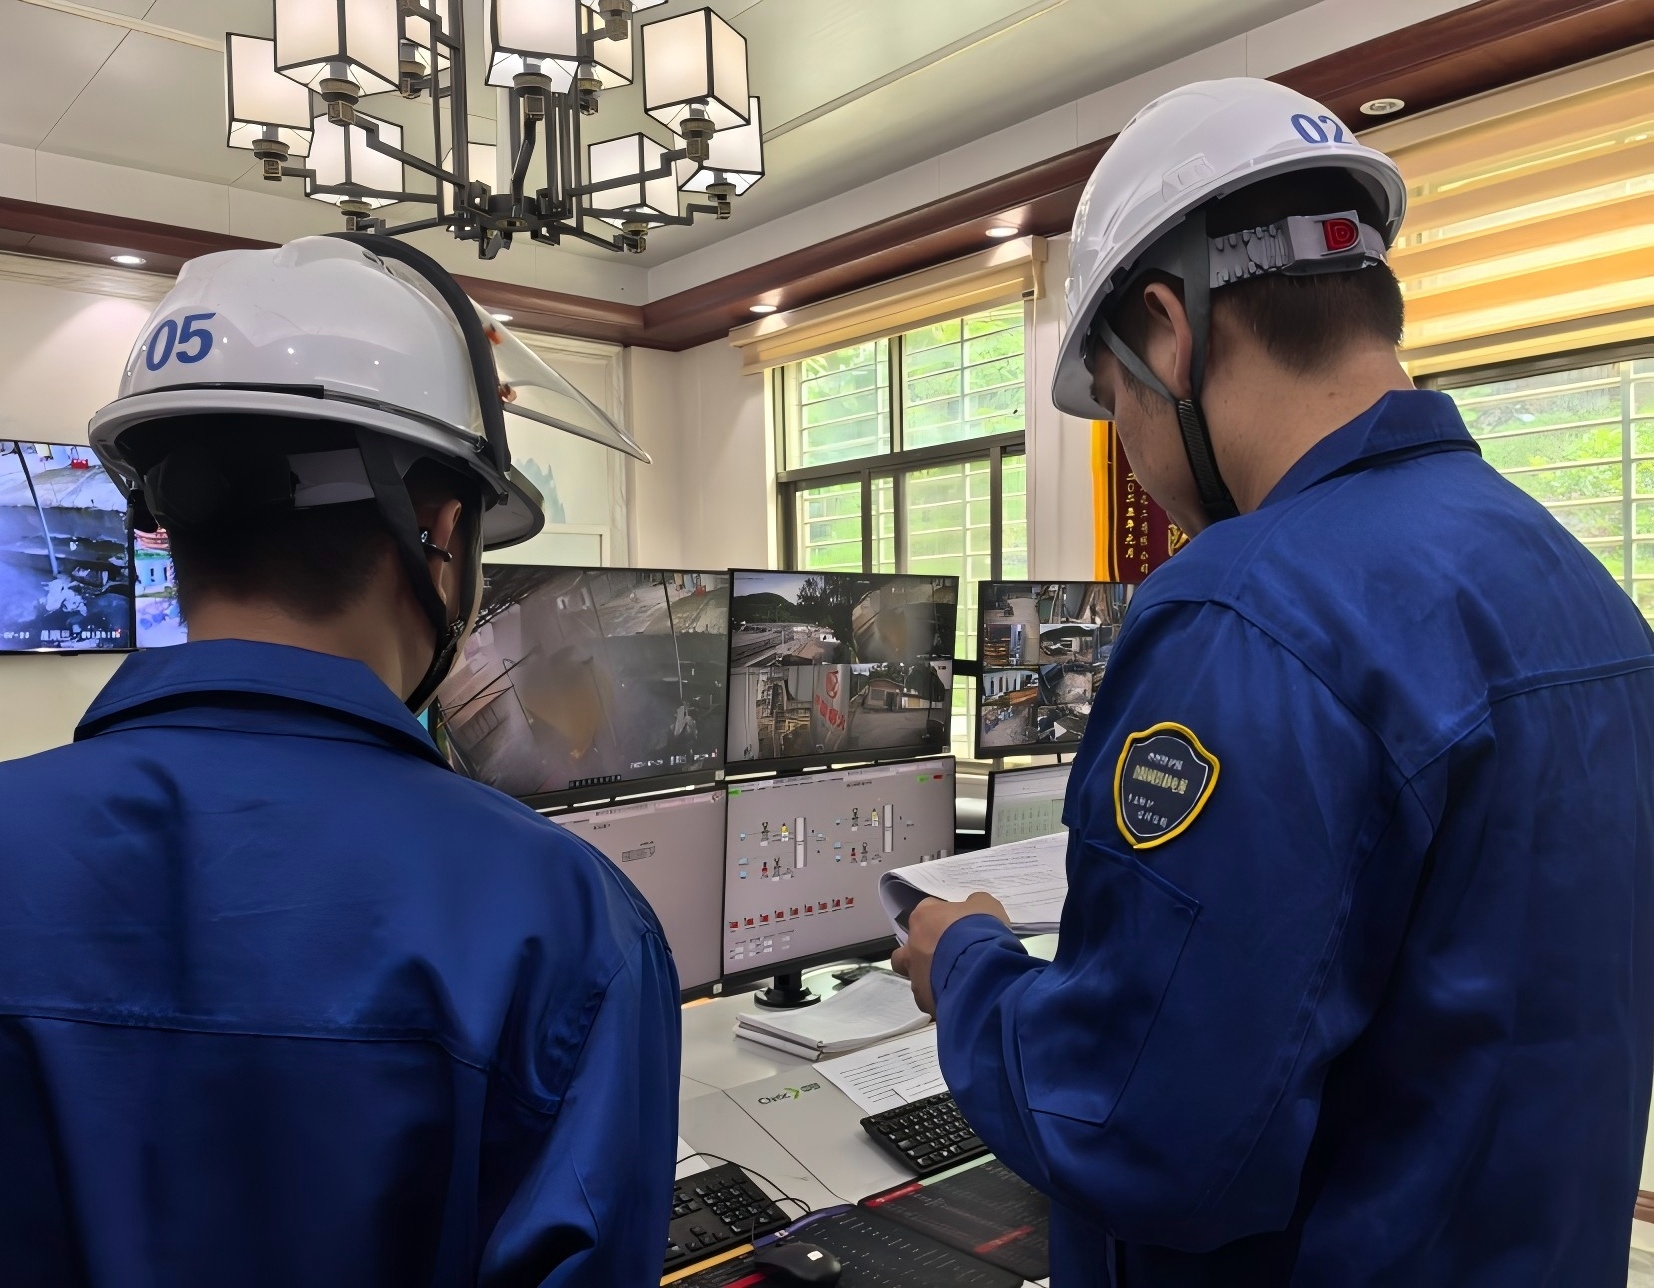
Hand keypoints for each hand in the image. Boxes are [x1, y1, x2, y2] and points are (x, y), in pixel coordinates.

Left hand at [890, 892, 1011, 1015]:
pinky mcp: (923, 1000)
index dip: (943, 918)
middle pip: (909, 946)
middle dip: (924, 950)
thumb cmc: (981, 931)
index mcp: (923, 918)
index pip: (927, 911)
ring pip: (915, 975)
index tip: (959, 925)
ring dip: (931, 975)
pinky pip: (929, 997)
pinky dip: (940, 996)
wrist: (982, 971)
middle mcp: (912, 945)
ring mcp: (915, 974)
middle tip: (950, 954)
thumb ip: (974, 905)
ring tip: (956, 978)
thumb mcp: (986, 906)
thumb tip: (971, 909)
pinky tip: (960, 995)